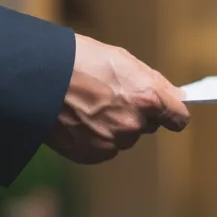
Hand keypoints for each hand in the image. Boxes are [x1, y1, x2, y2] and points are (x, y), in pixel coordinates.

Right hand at [45, 34, 189, 163]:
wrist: (38, 77)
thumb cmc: (81, 61)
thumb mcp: (125, 61)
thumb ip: (154, 83)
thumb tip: (176, 97)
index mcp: (148, 98)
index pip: (179, 118)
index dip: (173, 114)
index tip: (170, 113)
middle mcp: (134, 124)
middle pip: (149, 127)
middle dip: (138, 115)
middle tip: (113, 97)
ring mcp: (112, 142)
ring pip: (125, 138)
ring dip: (116, 127)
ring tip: (91, 106)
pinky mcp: (92, 154)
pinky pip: (105, 148)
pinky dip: (96, 138)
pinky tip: (81, 120)